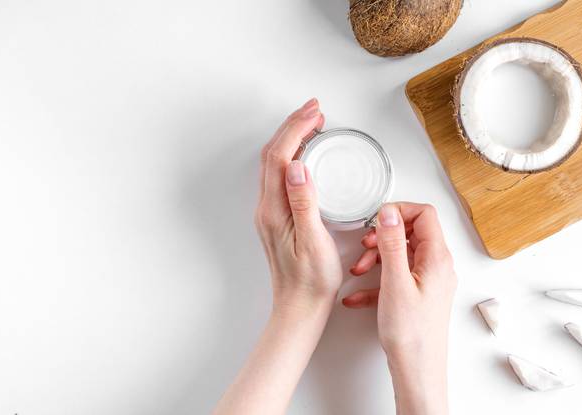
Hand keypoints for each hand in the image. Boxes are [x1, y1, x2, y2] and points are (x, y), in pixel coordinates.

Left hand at [214, 99, 342, 414]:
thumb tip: (298, 166)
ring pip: (275, 163)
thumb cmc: (311, 280)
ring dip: (291, 138)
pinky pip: (280, 175)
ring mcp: (270, 211)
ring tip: (312, 124)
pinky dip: (292, 155)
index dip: (296, 129)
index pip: (280, 157)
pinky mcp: (277, 217)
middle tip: (314, 110)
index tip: (314, 113)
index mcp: (275, 210)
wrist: (299, 306)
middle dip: (292, 126)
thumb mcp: (314, 242)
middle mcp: (267, 207)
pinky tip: (306, 155)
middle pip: (273, 154)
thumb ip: (304, 203)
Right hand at [343, 203, 455, 414]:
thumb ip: (392, 243)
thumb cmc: (411, 334)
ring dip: (376, 258)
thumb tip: (390, 212)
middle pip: (411, 233)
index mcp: (436, 259)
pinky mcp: (418, 295)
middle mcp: (436, 267)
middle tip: (366, 246)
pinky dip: (376, 281)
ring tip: (358, 271)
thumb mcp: (395, 282)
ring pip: (400, 255)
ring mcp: (428, 281)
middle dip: (383, 237)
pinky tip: (357, 295)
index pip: (424, 215)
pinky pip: (396, 277)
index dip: (399, 211)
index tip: (377, 220)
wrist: (417, 371)